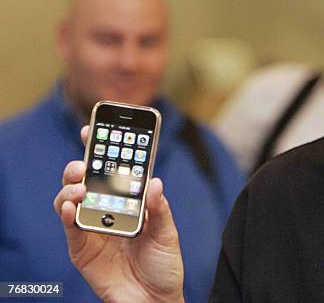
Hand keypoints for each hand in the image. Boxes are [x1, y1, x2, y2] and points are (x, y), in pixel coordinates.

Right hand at [53, 126, 184, 302]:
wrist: (155, 300)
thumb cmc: (164, 264)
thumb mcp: (167, 233)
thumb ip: (160, 209)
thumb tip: (155, 182)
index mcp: (128, 200)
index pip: (112, 169)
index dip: (102, 148)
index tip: (94, 128)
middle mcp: (107, 209)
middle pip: (86, 179)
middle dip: (81, 164)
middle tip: (85, 161)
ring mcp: (92, 227)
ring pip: (71, 198)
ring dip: (71, 188)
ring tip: (81, 186)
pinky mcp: (82, 248)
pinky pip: (69, 228)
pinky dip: (67, 214)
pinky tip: (71, 206)